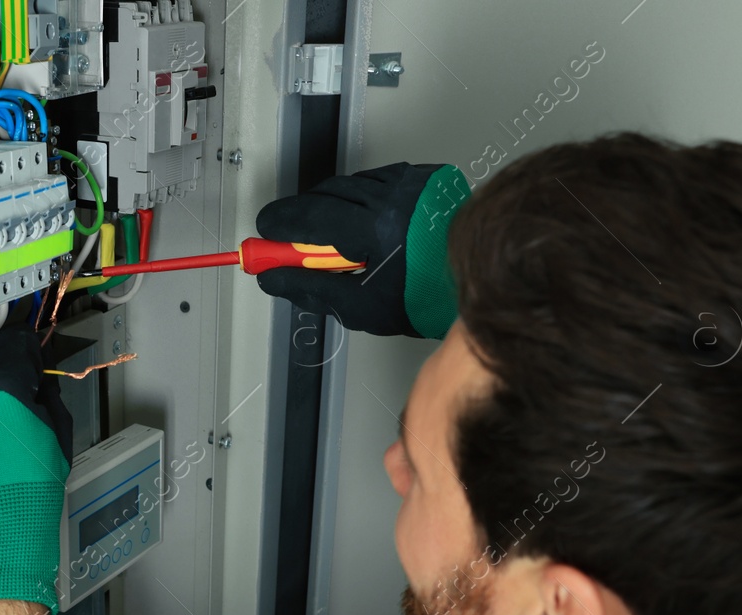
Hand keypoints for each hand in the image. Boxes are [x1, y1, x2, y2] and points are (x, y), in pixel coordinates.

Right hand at [255, 162, 468, 339]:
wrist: (477, 291)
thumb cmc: (424, 302)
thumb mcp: (359, 307)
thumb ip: (310, 288)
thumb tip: (273, 277)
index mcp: (375, 228)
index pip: (309, 216)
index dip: (280, 223)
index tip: (263, 233)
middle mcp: (394, 196)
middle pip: (327, 193)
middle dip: (303, 215)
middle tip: (290, 242)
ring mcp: (414, 183)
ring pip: (353, 184)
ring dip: (333, 205)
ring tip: (333, 239)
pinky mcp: (428, 180)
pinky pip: (381, 180)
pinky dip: (364, 196)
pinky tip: (364, 222)